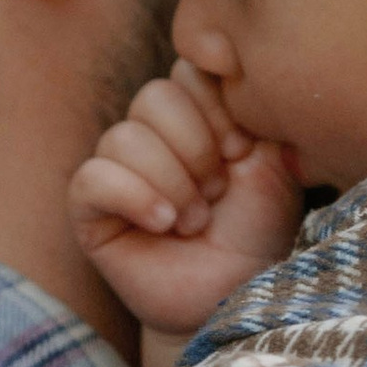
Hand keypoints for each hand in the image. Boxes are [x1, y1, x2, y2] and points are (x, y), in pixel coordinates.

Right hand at [70, 61, 302, 343]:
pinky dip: (134, 197)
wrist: (234, 295)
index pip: (187, 70)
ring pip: (124, 137)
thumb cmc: (258, 232)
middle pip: (153, 97)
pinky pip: (92, 177)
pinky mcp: (89, 210)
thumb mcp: (277, 162)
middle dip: (195, 148)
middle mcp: (150, 135)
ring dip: (172, 182)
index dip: (216, 109)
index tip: (242, 151)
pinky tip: (163, 225)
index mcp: (193, 114)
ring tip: (196, 220)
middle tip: (218, 192)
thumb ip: (260, 110)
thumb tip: (244, 74)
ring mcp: (116, 170)